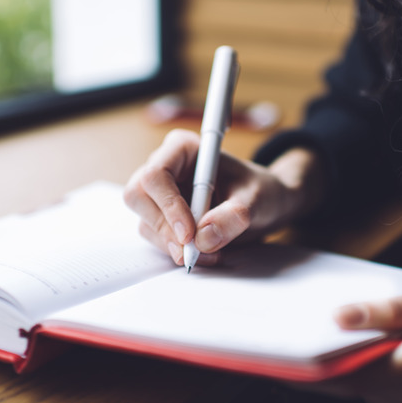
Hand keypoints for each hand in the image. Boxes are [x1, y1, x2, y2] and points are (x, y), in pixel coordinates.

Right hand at [123, 129, 325, 264]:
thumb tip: (204, 237)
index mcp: (183, 149)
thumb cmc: (260, 191)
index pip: (156, 174)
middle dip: (164, 228)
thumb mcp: (256, 200)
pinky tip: (203, 253)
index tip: (189, 234)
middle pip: (138, 196)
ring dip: (172, 244)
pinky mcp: (161, 217)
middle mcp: (165, 167)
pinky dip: (176, 250)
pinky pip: (155, 237)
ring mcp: (159, 194)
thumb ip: (234, 215)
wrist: (264, 205)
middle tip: (192, 251)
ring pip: (145, 221)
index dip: (168, 205)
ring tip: (209, 253)